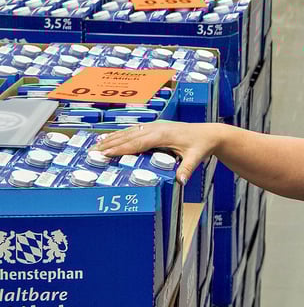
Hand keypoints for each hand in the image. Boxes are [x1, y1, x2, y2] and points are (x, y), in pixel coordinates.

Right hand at [94, 121, 225, 183]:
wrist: (209, 133)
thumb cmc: (201, 145)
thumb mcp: (195, 157)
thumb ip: (187, 168)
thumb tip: (181, 181)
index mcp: (162, 135)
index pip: (137, 143)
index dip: (121, 148)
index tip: (105, 154)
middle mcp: (156, 128)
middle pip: (128, 136)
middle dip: (110, 144)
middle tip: (92, 152)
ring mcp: (155, 126)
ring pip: (129, 132)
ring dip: (112, 138)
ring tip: (95, 146)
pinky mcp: (155, 127)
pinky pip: (134, 130)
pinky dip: (120, 134)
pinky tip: (110, 138)